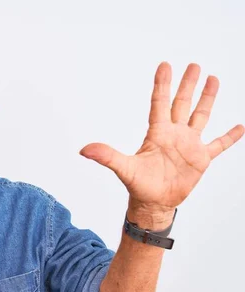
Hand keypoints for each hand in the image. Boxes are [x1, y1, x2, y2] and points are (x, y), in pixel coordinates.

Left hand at [79, 62, 243, 220]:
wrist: (153, 203)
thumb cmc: (138, 185)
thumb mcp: (123, 168)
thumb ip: (107, 156)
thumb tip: (84, 150)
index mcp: (157, 133)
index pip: (160, 103)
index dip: (162, 84)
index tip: (165, 65)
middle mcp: (174, 135)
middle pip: (182, 104)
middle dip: (187, 85)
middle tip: (194, 65)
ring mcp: (189, 145)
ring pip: (200, 116)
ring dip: (207, 99)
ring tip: (213, 79)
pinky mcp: (201, 159)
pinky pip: (218, 144)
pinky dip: (229, 137)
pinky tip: (239, 126)